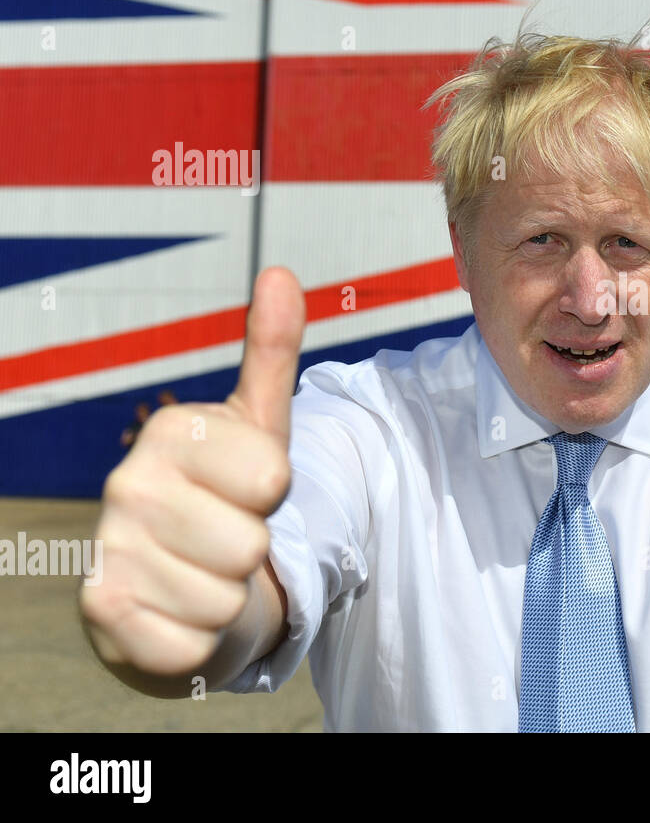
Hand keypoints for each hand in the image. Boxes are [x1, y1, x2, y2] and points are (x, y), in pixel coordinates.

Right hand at [80, 267, 305, 675]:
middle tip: (224, 537)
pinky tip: (177, 612)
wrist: (174, 587)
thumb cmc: (227, 498)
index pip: (275, 477)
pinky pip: (194, 642)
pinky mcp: (102, 613)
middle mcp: (126, 484)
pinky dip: (200, 641)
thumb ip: (271, 353)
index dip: (275, 493)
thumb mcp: (259, 426)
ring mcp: (108, 548)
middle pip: (253, 541)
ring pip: (228, 595)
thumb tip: (282, 273)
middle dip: (252, 550)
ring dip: (228, 596)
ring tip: (201, 572)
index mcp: (170, 430)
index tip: (248, 488)